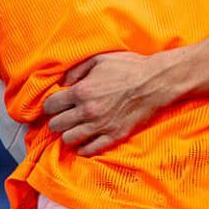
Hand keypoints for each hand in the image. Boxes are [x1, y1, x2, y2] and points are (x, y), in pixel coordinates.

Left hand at [43, 51, 182, 155]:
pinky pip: (90, 150)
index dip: (51, 105)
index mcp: (82, 91)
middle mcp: (87, 111)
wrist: (157, 81)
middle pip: (57, 124)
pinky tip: (86, 141)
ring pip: (69, 139)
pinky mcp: (114, 136)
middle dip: (58, 120)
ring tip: (75, 128)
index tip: (56, 105)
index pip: (51, 105)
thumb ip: (77, 70)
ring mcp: (100, 125)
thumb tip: (62, 82)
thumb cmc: (129, 67)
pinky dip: (84, 148)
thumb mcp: (100, 59)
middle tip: (65, 116)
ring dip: (69, 134)